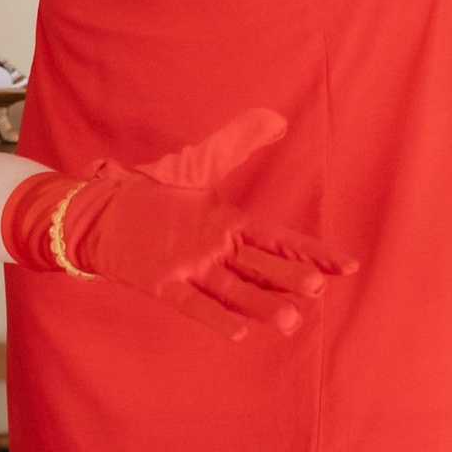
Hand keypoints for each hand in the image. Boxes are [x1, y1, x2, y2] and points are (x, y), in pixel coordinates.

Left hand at [3, 113, 357, 340]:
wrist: (103, 211)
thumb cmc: (155, 191)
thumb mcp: (200, 162)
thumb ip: (238, 142)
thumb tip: (277, 119)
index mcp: (232, 228)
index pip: (281, 242)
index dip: (313, 254)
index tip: (348, 267)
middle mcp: (218, 253)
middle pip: (262, 268)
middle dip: (290, 279)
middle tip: (317, 289)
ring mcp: (192, 270)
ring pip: (234, 290)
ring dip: (262, 305)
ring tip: (290, 320)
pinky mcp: (163, 284)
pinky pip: (192, 303)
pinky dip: (214, 316)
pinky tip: (238, 332)